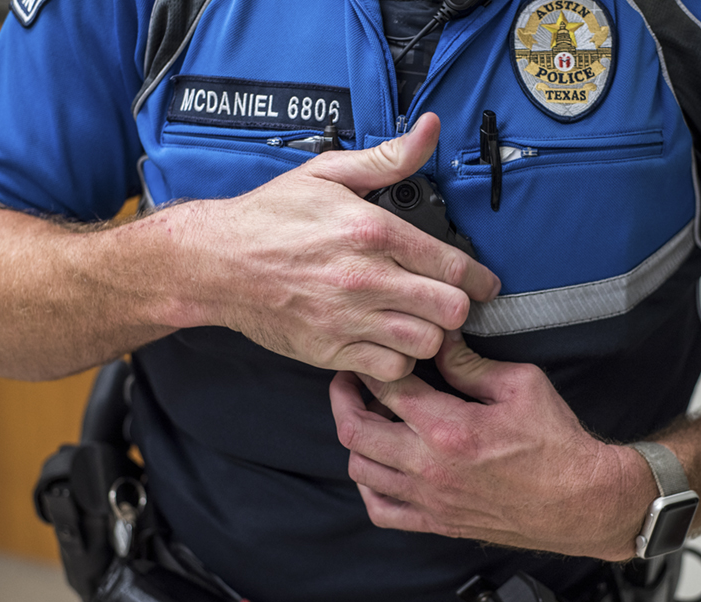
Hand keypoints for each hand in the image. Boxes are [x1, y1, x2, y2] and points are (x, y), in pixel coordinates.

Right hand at [172, 113, 500, 380]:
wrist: (215, 262)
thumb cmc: (269, 218)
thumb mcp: (327, 173)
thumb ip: (387, 159)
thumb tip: (429, 131)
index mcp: (371, 231)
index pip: (453, 266)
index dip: (481, 280)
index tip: (484, 285)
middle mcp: (365, 278)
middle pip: (451, 310)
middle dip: (458, 307)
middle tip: (448, 302)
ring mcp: (348, 318)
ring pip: (426, 343)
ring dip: (430, 335)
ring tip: (419, 322)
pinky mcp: (330, 350)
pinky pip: (390, 370)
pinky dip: (398, 361)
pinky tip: (389, 343)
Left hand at [329, 331, 653, 559]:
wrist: (581, 501)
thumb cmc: (556, 442)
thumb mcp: (520, 384)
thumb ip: (469, 363)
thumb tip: (439, 337)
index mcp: (449, 427)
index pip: (387, 388)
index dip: (372, 364)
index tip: (372, 351)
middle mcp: (429, 467)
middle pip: (356, 430)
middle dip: (344, 398)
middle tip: (350, 379)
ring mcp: (429, 500)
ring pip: (360, 470)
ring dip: (355, 439)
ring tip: (367, 417)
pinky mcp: (436, 522)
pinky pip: (380, 511)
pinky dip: (368, 486)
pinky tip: (379, 465)